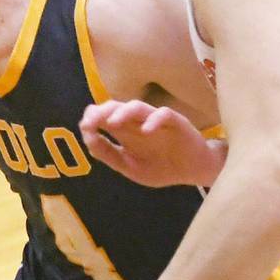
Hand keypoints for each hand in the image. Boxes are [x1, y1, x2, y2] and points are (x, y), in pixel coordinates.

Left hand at [80, 100, 226, 187]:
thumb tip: (88, 138)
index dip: (93, 117)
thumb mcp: (130, 167)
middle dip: (103, 111)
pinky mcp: (177, 123)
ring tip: (113, 122)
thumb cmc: (162, 167)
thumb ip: (109, 154)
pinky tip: (146, 131)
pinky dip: (154, 120)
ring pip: (139, 107)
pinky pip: (165, 115)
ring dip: (124, 112)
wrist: (194, 171)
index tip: (84, 126)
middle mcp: (139, 123)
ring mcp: (157, 121)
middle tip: (92, 121)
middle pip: (118, 107)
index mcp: (126, 132)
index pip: (105, 116)